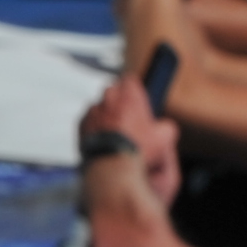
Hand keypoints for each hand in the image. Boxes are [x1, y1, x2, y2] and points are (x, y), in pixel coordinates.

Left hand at [79, 68, 180, 202]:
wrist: (110, 166)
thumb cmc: (138, 150)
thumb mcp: (164, 138)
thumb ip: (166, 127)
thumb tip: (164, 128)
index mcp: (129, 95)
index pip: (131, 80)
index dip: (135, 91)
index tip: (138, 101)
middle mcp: (108, 98)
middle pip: (114, 92)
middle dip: (120, 102)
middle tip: (129, 120)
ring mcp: (92, 110)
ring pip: (101, 108)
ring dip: (107, 116)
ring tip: (117, 135)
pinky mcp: (81, 124)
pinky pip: (89, 121)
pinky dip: (95, 128)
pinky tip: (105, 142)